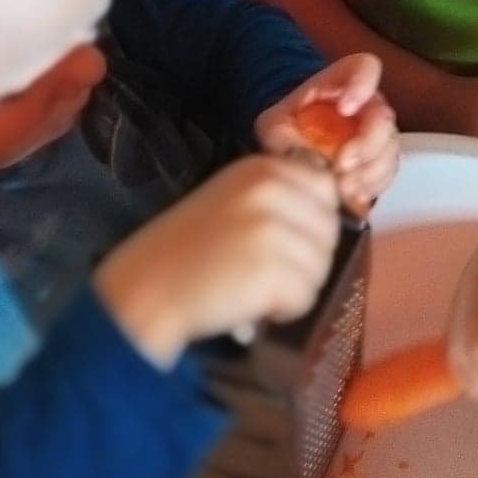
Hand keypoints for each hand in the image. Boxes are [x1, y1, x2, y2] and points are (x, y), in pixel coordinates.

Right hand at [94, 155, 340, 367]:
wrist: (145, 288)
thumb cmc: (187, 251)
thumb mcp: (233, 200)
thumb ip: (280, 196)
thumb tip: (332, 211)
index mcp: (262, 168)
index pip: (326, 189)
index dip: (312, 223)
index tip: (284, 239)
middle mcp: (270, 189)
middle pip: (330, 231)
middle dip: (305, 259)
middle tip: (262, 270)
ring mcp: (271, 227)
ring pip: (320, 268)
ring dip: (293, 287)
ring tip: (251, 285)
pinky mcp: (270, 268)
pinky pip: (305, 297)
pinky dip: (283, 310)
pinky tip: (250, 303)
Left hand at [257, 53, 398, 212]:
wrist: (293, 140)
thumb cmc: (288, 123)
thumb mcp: (275, 122)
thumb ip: (282, 132)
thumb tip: (297, 153)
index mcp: (345, 80)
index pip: (366, 68)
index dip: (362, 85)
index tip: (344, 108)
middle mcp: (369, 104)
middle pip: (384, 118)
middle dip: (367, 143)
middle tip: (342, 162)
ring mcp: (378, 133)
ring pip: (390, 150)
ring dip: (370, 171)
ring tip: (344, 186)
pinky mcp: (379, 161)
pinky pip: (386, 173)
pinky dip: (372, 187)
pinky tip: (353, 197)